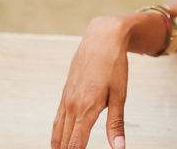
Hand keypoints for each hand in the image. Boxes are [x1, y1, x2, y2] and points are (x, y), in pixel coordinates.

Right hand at [52, 16, 130, 148]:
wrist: (102, 38)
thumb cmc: (114, 65)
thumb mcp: (120, 94)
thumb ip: (116, 123)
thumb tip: (118, 148)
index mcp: (86, 109)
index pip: (75, 145)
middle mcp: (72, 106)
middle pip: (63, 142)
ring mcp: (66, 100)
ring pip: (57, 133)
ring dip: (59, 147)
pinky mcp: (65, 94)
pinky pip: (57, 120)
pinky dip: (57, 135)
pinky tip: (59, 142)